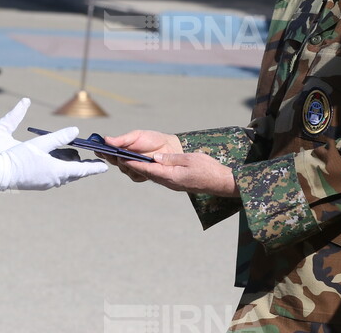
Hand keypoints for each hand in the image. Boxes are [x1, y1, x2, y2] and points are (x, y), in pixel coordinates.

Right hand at [0, 125, 106, 191]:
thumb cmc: (17, 157)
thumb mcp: (39, 143)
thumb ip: (59, 137)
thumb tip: (76, 131)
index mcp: (57, 172)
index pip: (81, 171)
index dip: (93, 168)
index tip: (104, 167)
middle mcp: (52, 180)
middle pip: (73, 173)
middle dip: (81, 164)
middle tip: (90, 157)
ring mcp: (44, 183)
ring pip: (63, 174)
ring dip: (69, 165)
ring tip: (73, 154)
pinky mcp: (36, 183)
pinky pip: (54, 176)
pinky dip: (59, 167)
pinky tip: (55, 159)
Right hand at [103, 130, 182, 182]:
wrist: (169, 147)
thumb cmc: (152, 140)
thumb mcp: (136, 136)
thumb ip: (122, 139)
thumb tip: (106, 139)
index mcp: (121, 149)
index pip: (108, 151)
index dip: (101, 150)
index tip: (96, 148)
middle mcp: (125, 160)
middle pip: (112, 161)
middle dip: (110, 156)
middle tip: (107, 152)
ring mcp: (132, 168)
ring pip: (123, 168)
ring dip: (123, 162)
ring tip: (123, 156)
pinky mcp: (140, 175)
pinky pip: (134, 174)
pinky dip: (134, 169)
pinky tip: (136, 164)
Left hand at [119, 152, 237, 196]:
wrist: (220, 182)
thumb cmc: (208, 169)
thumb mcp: (189, 159)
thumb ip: (171, 159)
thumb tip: (155, 157)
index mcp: (171, 176)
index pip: (149, 169)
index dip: (134, 164)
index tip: (122, 159)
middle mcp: (169, 182)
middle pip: (147, 173)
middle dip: (133, 166)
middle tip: (120, 158)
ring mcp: (172, 183)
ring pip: (152, 175)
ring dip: (140, 168)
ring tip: (128, 160)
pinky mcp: (176, 183)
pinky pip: (159, 176)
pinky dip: (150, 170)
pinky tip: (146, 165)